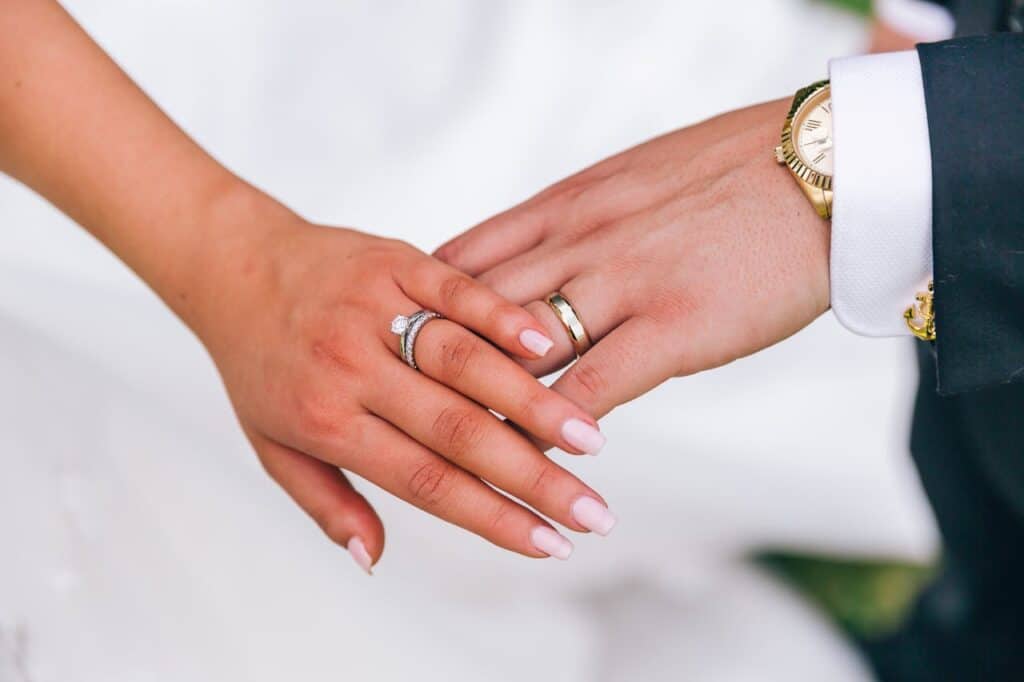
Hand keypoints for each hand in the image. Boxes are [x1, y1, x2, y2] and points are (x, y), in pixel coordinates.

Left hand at [0, 1, 614, 570]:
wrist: (234, 265)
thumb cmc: (259, 364)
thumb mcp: (273, 446)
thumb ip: (327, 504)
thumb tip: (374, 561)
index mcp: (328, 422)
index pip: (425, 482)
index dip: (491, 518)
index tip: (551, 545)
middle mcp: (351, 369)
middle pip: (456, 431)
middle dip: (533, 477)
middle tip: (594, 511)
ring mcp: (375, 311)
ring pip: (464, 361)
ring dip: (532, 401)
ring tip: (590, 440)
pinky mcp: (393, 262)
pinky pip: (453, 290)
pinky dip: (500, 315)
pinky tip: (545, 343)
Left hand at [435, 99, 829, 420]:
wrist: (822, 164)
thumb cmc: (732, 170)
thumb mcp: (632, 176)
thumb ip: (578, 218)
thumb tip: (542, 254)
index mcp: (564, 203)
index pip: (462, 261)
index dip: (424, 312)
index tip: (402, 349)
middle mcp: (577, 240)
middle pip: (475, 313)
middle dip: (431, 366)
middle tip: (400, 412)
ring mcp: (620, 283)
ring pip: (521, 355)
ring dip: (482, 409)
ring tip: (450, 453)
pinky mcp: (672, 325)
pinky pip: (592, 388)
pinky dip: (556, 430)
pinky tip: (537, 461)